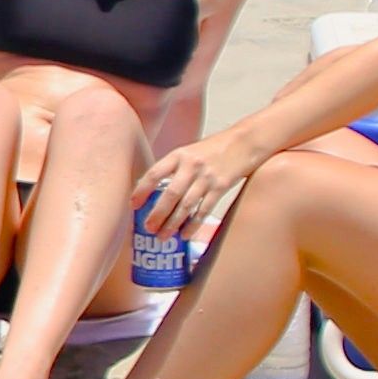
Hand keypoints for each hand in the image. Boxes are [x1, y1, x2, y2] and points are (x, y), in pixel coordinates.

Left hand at [131, 135, 250, 243]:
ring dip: (173, 223)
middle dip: (157, 213)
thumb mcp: (189, 151)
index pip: (155, 173)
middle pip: (170, 194)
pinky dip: (193, 224)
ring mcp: (207, 177)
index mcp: (179, 155)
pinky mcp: (221, 187)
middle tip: (148, 228)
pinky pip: (204, 210)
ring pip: (186, 205)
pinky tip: (185, 234)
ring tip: (163, 236)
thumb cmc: (214, 148)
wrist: (245, 142)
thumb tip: (153, 189)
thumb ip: (174, 168)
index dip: (142, 190)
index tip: (133, 205)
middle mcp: (191, 166)